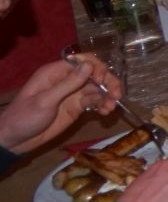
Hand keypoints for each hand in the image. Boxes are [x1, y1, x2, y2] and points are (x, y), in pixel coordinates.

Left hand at [0, 55, 118, 154]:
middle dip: (108, 83)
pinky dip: (103, 106)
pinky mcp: (77, 107)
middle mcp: (67, 80)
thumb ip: (68, 84)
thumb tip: (89, 65)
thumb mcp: (45, 100)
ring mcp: (73, 94)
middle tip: (116, 95)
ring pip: (98, 89)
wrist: (16, 140)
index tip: (102, 82)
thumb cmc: (25, 117)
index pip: (83, 61)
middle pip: (95, 74)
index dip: (96, 68)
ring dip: (108, 96)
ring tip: (110, 108)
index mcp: (56, 73)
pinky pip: (95, 102)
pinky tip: (105, 113)